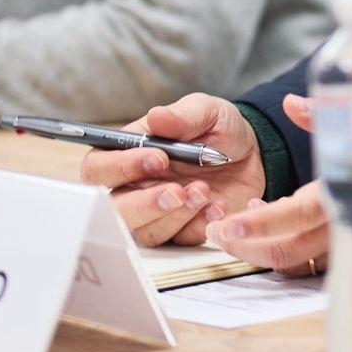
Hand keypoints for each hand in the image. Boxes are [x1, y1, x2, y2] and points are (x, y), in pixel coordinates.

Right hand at [79, 92, 266, 247]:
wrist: (253, 154)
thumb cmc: (218, 129)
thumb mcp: (206, 111)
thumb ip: (183, 116)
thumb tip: (157, 116)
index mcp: (128, 153)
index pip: (98, 168)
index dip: (119, 167)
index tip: (158, 158)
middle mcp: (135, 187)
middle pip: (114, 209)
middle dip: (144, 203)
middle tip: (178, 190)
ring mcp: (156, 213)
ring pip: (145, 231)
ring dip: (174, 215)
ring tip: (205, 191)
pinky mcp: (181, 230)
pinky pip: (179, 240)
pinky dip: (199, 224)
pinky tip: (218, 206)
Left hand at [206, 95, 329, 275]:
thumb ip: (319, 115)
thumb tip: (290, 103)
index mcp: (342, 191)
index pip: (297, 215)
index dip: (260, 224)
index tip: (228, 224)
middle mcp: (343, 225)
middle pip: (287, 249)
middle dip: (244, 245)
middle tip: (215, 232)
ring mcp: (343, 243)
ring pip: (292, 261)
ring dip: (257, 248)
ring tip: (234, 225)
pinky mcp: (340, 251)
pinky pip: (304, 260)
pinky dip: (279, 246)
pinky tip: (265, 218)